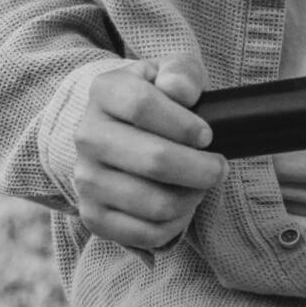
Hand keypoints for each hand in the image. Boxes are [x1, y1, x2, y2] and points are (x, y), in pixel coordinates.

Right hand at [70, 57, 225, 251]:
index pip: (141, 106)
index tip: (207, 136)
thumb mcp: (172, 73)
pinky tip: (182, 205)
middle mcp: (87, 136)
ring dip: (191, 197)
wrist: (121, 131)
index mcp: (104, 91)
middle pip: (153, 160)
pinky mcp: (93, 216)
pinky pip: (145, 233)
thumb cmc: (158, 100)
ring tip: (201, 184)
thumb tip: (179, 91)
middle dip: (200, 169)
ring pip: (154, 203)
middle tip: (219, 168)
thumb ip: (181, 73)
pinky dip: (175, 224)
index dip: (183, 124)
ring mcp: (86, 179)